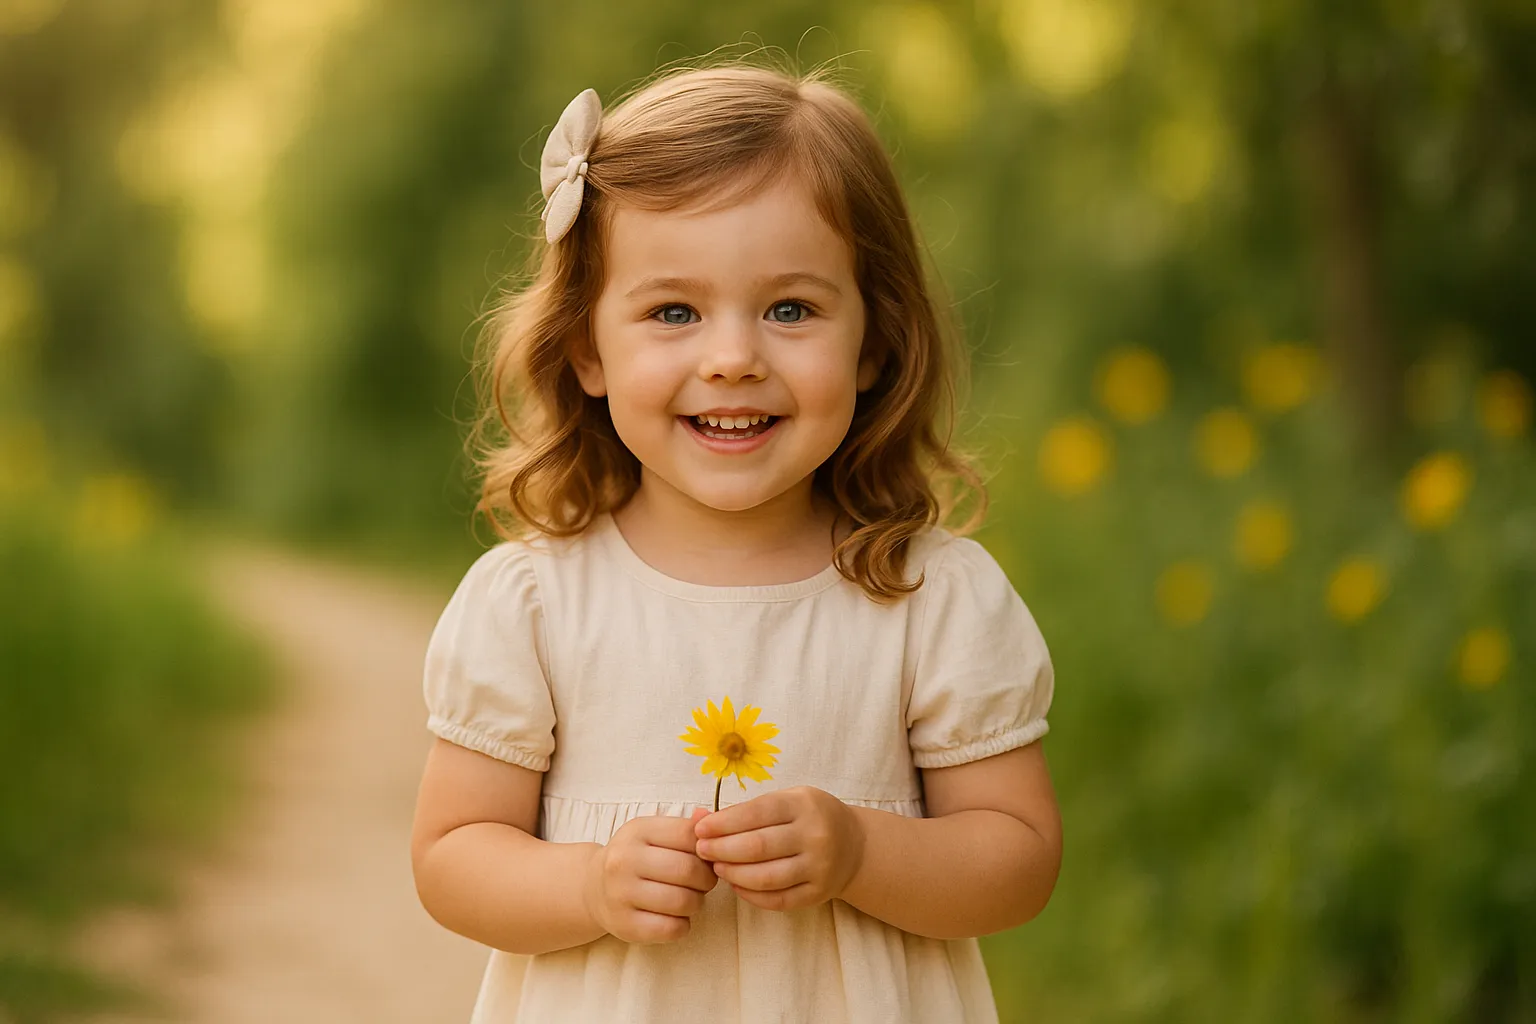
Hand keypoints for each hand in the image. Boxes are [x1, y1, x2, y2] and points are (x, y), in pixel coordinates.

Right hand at [583, 808, 717, 943]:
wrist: (592, 887)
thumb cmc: (634, 858)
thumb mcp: (653, 834)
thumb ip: (684, 827)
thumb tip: (708, 817)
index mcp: (637, 831)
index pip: (688, 835)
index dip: (707, 849)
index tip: (706, 858)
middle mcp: (625, 860)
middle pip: (688, 870)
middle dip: (706, 879)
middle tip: (703, 883)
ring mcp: (621, 894)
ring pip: (683, 901)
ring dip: (696, 903)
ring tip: (689, 899)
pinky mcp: (624, 925)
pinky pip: (671, 929)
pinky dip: (683, 925)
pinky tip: (676, 917)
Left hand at [693, 786, 864, 911]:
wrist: (855, 846)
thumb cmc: (810, 818)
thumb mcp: (787, 801)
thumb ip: (746, 810)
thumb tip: (700, 819)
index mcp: (803, 804)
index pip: (756, 814)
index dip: (723, 824)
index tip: (699, 830)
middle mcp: (815, 835)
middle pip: (758, 847)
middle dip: (722, 849)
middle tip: (701, 851)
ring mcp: (818, 867)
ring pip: (766, 877)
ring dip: (734, 874)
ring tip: (717, 868)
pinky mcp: (818, 894)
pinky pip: (778, 900)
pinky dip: (751, 895)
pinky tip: (736, 886)